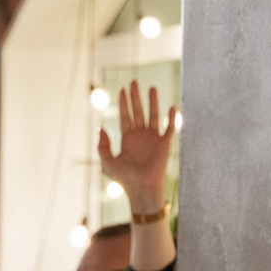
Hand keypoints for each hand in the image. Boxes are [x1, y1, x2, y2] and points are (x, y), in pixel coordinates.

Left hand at [96, 79, 177, 211]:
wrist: (141, 188)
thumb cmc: (124, 178)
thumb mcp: (107, 162)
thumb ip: (103, 146)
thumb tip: (100, 128)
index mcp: (127, 138)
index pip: (125, 116)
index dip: (123, 103)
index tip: (122, 89)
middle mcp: (140, 135)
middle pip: (138, 111)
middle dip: (135, 97)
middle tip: (134, 82)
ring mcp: (153, 138)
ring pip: (153, 115)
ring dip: (153, 102)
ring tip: (152, 88)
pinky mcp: (165, 144)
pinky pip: (169, 128)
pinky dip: (171, 118)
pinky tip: (171, 107)